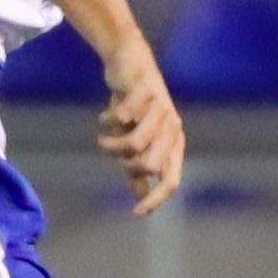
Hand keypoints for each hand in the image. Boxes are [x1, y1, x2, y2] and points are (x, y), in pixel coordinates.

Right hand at [98, 48, 186, 217]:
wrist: (129, 64)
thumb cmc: (135, 108)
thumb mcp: (137, 139)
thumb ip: (139, 166)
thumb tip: (140, 196)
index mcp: (173, 144)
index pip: (171, 180)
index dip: (156, 199)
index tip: (136, 213)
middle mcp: (172, 129)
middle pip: (149, 165)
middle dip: (125, 165)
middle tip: (114, 154)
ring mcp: (161, 110)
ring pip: (135, 144)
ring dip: (112, 145)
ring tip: (103, 139)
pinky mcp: (145, 92)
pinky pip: (121, 117)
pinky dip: (107, 121)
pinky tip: (104, 118)